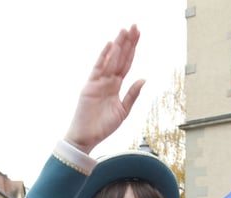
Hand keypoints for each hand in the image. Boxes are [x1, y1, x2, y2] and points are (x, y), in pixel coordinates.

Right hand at [64, 25, 144, 153]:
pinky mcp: (90, 86)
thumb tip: (143, 79)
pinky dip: (104, 56)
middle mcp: (107, 81)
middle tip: (134, 26)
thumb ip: (132, 95)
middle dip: (127, 42)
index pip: (126, 64)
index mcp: (116, 86)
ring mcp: (98, 82)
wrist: (87, 138)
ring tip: (125, 31)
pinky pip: (98, 68)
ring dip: (118, 45)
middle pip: (120, 58)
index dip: (133, 50)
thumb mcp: (123, 111)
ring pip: (111, 60)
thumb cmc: (103, 127)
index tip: (138, 35)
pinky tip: (110, 45)